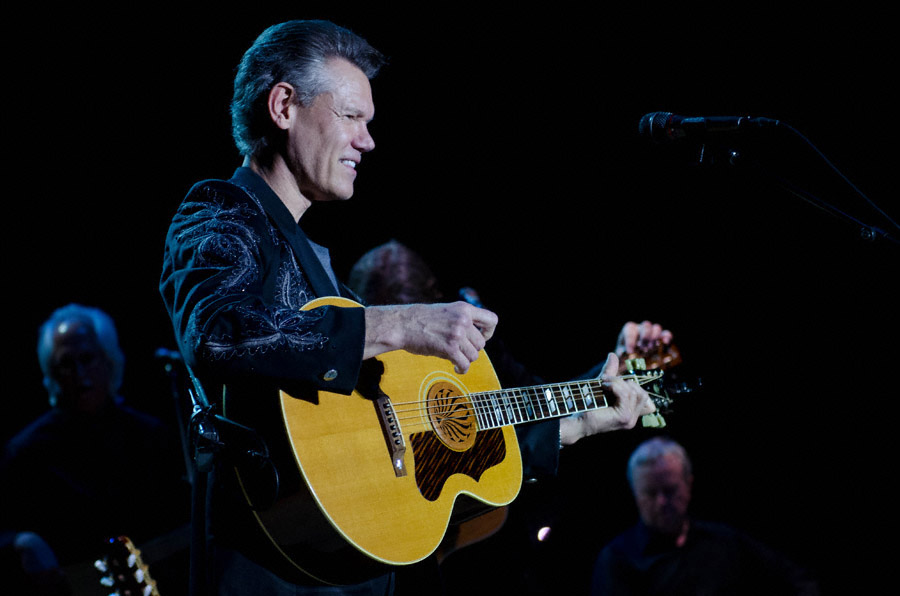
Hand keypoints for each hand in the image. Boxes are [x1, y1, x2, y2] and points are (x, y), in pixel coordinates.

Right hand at [364, 301, 497, 372]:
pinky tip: (456, 368)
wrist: (402, 324)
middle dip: (471, 350)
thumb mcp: (446, 311)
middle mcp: (463, 320)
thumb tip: (476, 338)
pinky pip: (464, 364)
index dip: (488, 332)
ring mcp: (456, 334)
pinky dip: (462, 369)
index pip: (492, 320)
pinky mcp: (449, 348)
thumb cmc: (421, 320)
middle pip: (481, 343)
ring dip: (465, 360)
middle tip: (459, 351)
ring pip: (474, 355)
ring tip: (456, 360)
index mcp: (464, 308)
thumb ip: (461, 320)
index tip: (480, 338)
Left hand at [560, 353, 655, 444]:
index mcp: (631, 414)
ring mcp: (630, 419)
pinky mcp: (624, 417)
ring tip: (603, 382)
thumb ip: (611, 372)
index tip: (614, 383)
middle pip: (642, 393)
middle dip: (624, 382)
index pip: (646, 398)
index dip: (635, 387)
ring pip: (634, 392)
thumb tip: (613, 354)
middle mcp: (633, 418)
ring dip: (617, 382)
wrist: (576, 421)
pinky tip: (604, 386)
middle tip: (606, 380)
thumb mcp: (603, 386)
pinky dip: (615, 386)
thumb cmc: (587, 406)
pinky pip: (626, 395)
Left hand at [615, 320, 672, 356]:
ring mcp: (652, 334)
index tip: (630, 351)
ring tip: (651, 348)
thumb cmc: (625, 360)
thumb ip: (615, 359)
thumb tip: (612, 356)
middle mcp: (641, 330)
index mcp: (629, 332)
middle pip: (645, 325)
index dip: (630, 339)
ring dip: (655, 338)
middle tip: (644, 349)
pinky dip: (667, 337)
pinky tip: (665, 343)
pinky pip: (667, 334)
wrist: (634, 364)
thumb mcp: (618, 358)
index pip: (630, 329)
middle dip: (645, 337)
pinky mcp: (661, 340)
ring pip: (656, 327)